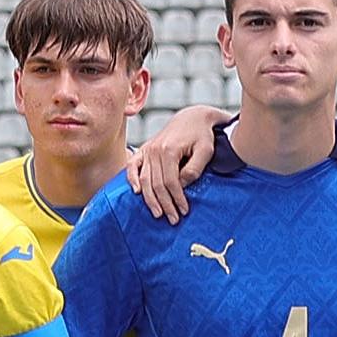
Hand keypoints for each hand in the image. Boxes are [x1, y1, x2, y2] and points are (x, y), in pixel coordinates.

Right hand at [124, 106, 225, 223]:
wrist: (193, 117)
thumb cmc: (202, 135)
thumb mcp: (205, 151)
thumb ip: (193, 170)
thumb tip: (181, 186)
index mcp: (169, 150)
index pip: (170, 182)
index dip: (177, 199)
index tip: (184, 211)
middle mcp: (154, 150)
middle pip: (156, 184)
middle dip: (165, 204)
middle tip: (173, 219)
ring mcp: (147, 149)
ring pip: (144, 180)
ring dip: (150, 199)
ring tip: (158, 214)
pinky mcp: (144, 149)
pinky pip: (132, 166)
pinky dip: (131, 179)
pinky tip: (135, 192)